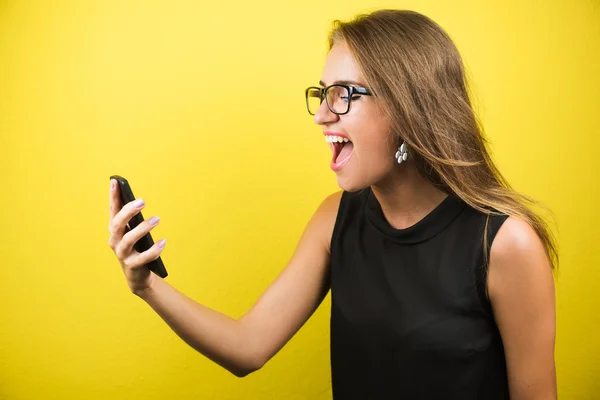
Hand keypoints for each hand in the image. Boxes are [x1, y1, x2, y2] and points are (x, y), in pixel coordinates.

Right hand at [108, 179, 165, 294]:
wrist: (138, 276)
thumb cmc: (137, 248)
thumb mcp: (135, 232)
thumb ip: (134, 219)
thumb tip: (139, 202)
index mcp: (115, 230)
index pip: (113, 211)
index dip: (113, 196)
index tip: (115, 181)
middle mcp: (115, 241)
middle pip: (117, 224)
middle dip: (128, 212)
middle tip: (142, 201)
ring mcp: (122, 254)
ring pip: (128, 240)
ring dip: (142, 228)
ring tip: (157, 219)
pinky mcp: (132, 266)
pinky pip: (143, 257)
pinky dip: (154, 250)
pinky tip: (163, 242)